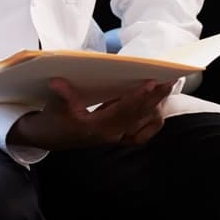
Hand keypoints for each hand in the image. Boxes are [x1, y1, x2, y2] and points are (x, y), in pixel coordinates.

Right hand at [8, 78, 173, 150]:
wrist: (50, 138)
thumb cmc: (54, 120)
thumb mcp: (56, 107)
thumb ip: (62, 95)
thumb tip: (57, 82)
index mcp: (97, 128)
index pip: (122, 111)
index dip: (137, 97)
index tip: (151, 83)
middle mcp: (110, 134)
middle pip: (138, 115)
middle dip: (155, 98)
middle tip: (169, 80)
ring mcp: (116, 137)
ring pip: (142, 122)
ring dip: (156, 106)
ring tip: (167, 88)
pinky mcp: (118, 136)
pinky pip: (141, 132)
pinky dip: (151, 120)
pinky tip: (157, 106)